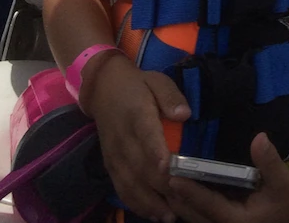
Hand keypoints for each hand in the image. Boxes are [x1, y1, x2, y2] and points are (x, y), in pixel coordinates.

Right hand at [87, 54, 190, 222]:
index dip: (157, 154)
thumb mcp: (157, 80)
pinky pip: (121, 188)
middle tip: (183, 204)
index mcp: (136, 115)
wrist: (103, 88)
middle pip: (141, 167)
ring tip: (169, 216)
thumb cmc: (138, 84)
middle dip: (161, 188)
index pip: (147, 137)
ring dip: (150, 202)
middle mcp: (123, 139)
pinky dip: (136, 203)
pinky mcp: (110, 165)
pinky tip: (152, 214)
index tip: (170, 169)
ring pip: (130, 184)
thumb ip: (171, 96)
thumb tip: (185, 114)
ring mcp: (115, 155)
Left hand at [167, 133, 288, 222]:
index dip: (190, 192)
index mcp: (237, 221)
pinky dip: (184, 202)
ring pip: (190, 217)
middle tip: (155, 174)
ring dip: (175, 200)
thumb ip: (270, 161)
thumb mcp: (283, 181)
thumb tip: (259, 138)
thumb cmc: (288, 198)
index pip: (208, 205)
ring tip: (158, 179)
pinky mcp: (218, 221)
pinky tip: (173, 188)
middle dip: (174, 196)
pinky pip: (196, 214)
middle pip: (192, 214)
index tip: (172, 178)